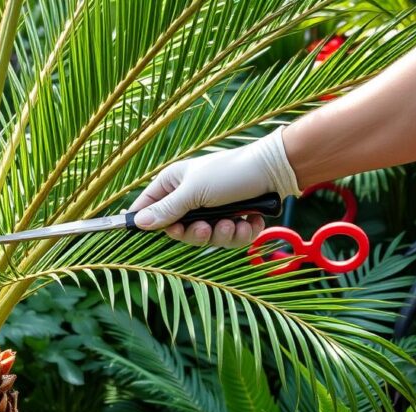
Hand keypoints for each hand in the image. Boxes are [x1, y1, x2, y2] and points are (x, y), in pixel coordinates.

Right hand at [128, 128, 300, 246]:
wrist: (277, 170)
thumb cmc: (231, 173)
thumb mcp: (194, 191)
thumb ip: (166, 209)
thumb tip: (138, 222)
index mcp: (174, 183)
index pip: (149, 206)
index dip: (150, 222)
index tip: (154, 232)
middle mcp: (190, 197)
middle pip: (179, 230)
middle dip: (196, 233)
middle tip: (206, 228)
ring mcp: (212, 209)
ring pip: (206, 237)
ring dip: (221, 234)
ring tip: (234, 223)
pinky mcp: (234, 218)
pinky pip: (229, 238)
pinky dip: (241, 234)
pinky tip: (250, 222)